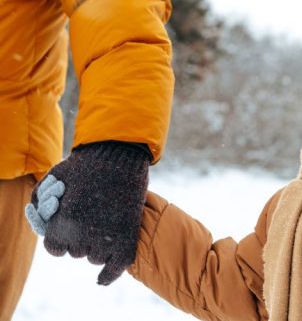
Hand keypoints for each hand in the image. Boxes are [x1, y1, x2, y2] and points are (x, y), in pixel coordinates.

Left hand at [25, 141, 149, 284]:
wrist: (121, 155)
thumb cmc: (86, 165)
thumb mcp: (54, 177)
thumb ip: (40, 200)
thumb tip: (38, 216)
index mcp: (65, 222)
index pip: (55, 249)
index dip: (60, 239)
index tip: (69, 228)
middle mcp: (85, 234)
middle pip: (76, 253)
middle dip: (80, 239)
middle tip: (91, 219)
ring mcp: (109, 237)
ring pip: (96, 257)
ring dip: (97, 246)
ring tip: (104, 225)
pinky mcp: (128, 237)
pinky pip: (117, 266)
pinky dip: (109, 274)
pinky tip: (101, 279)